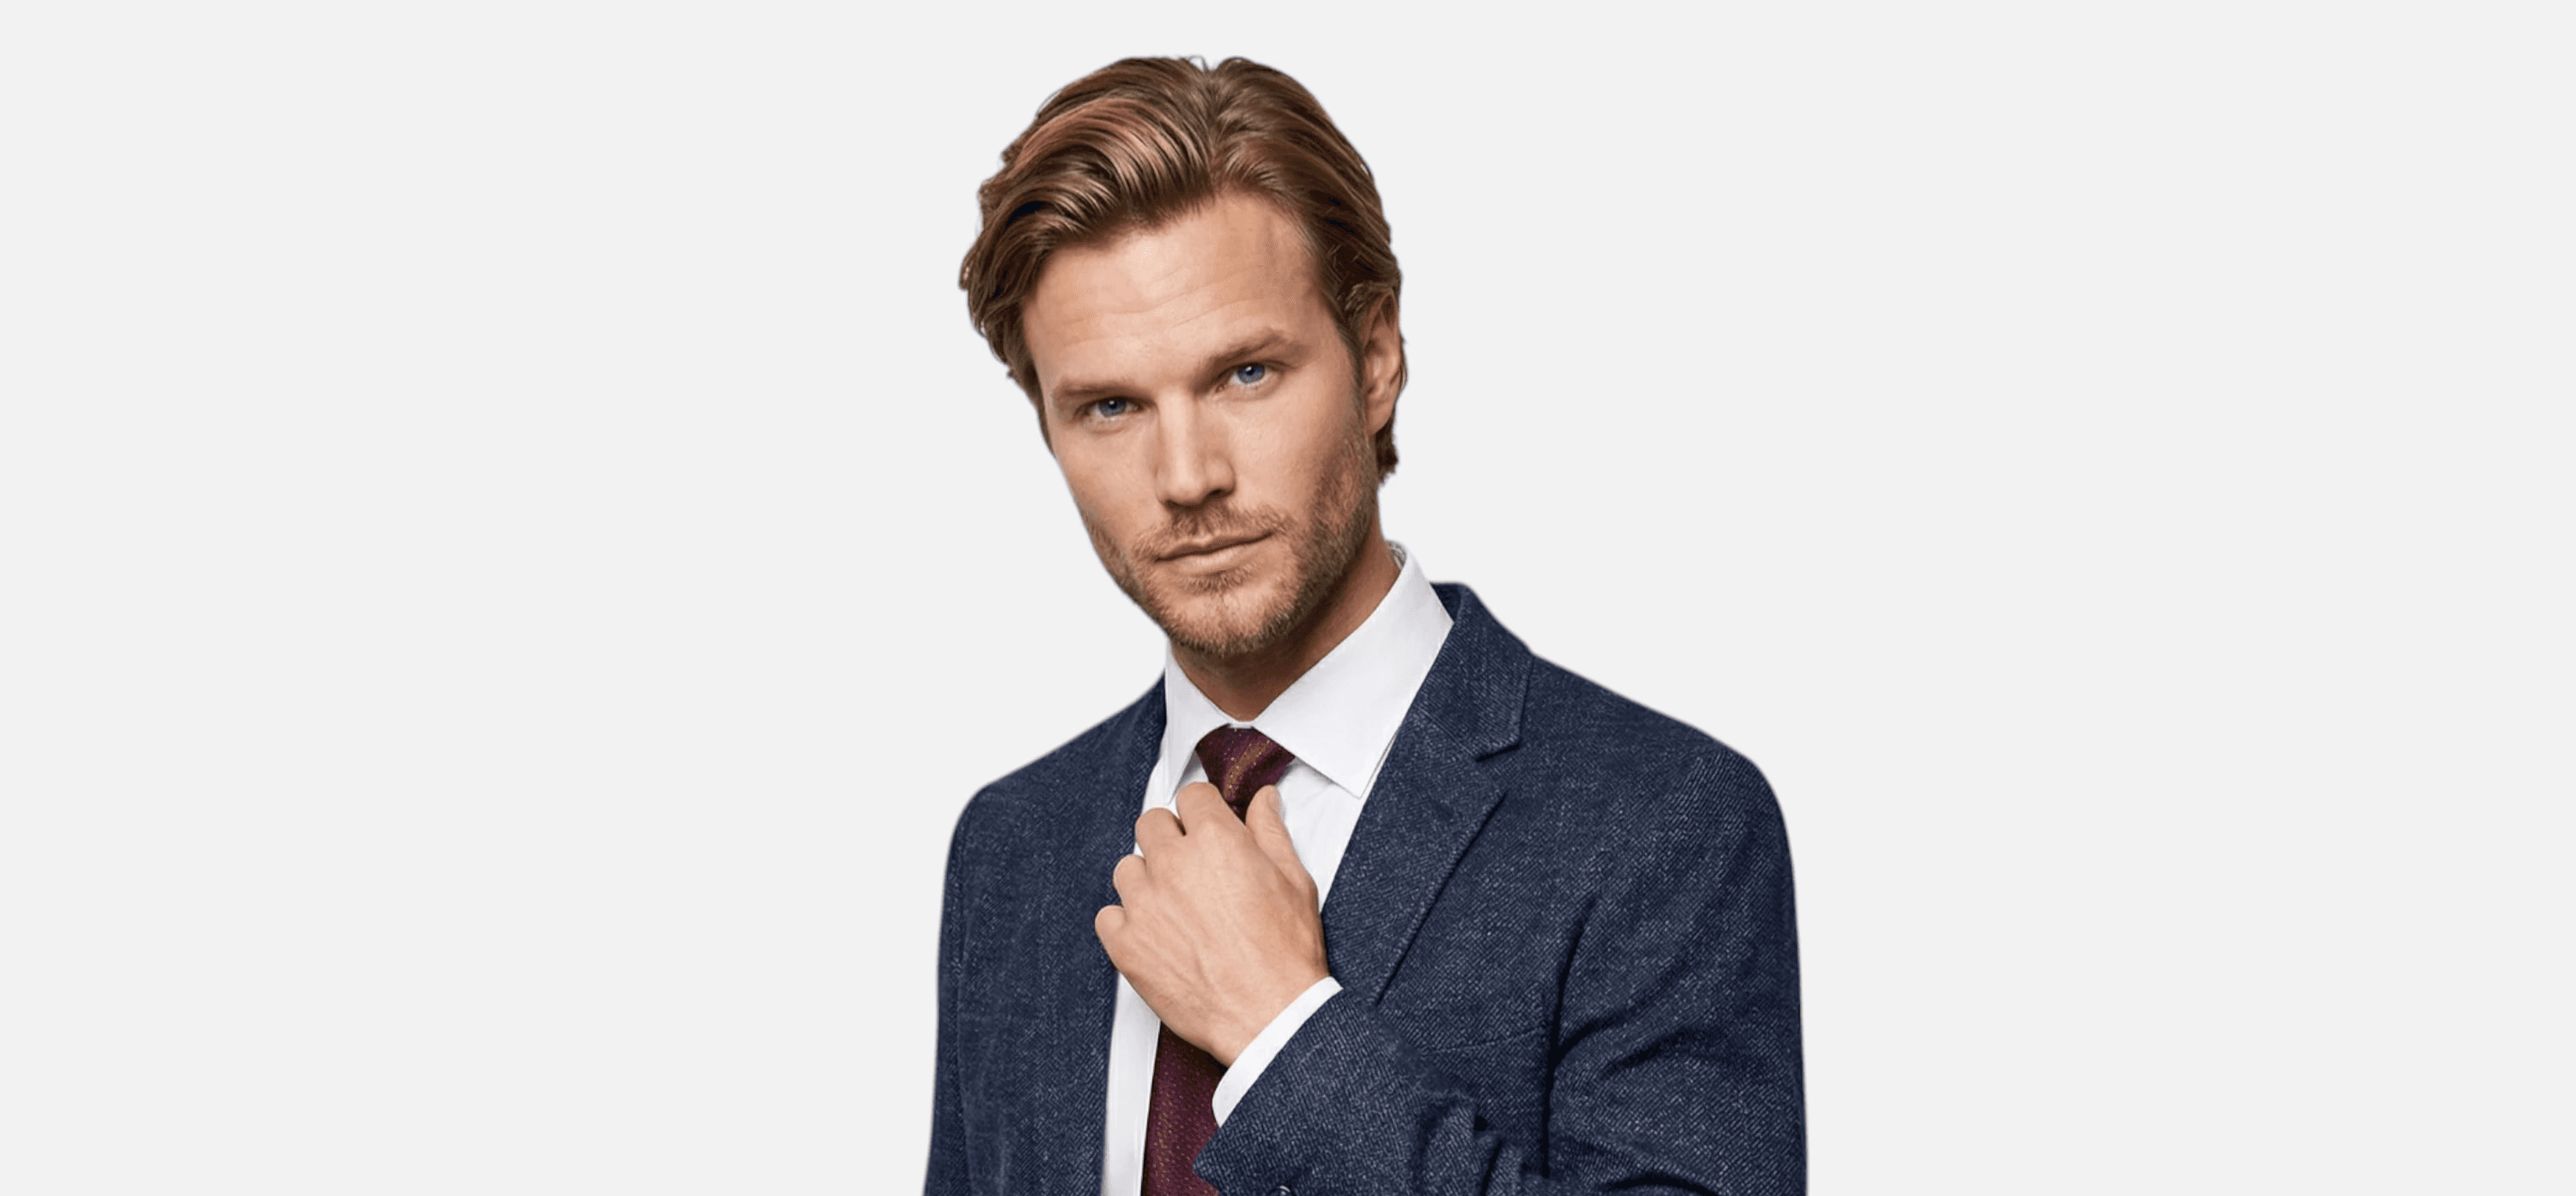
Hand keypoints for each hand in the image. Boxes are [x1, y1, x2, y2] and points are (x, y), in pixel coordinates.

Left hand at [1095, 782, 1327, 1064]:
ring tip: (1174, 907)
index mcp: (1216, 841)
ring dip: (1146, 880)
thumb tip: (1263, 801)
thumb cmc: (1286, 954)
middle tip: (1191, 868)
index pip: (1191, 797)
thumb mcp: (1293, 881)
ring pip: (1126, 868)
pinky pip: (1108, 916)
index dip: (1202, 813)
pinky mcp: (1125, 943)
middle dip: (1171, 839)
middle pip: (1151, 824)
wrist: (1271, 1016)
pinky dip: (1126, 923)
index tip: (1205, 829)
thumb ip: (1271, 832)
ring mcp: (1144, 904)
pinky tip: (1154, 936)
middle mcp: (1173, 865)